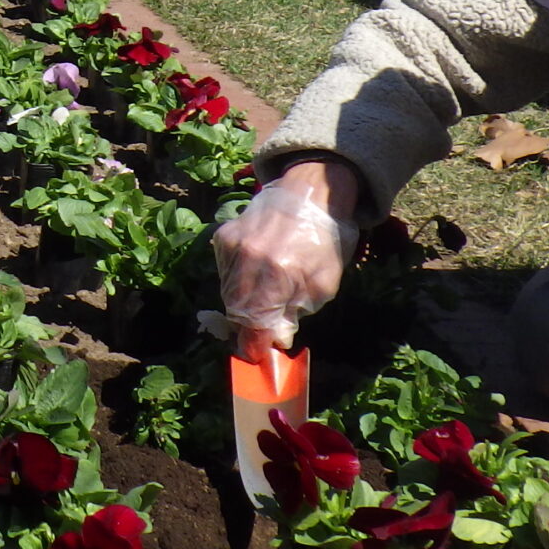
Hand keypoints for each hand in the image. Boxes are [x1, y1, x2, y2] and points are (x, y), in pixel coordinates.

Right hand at [214, 161, 362, 360]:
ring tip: (261, 301)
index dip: (254, 345)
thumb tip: (276, 335)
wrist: (311, 192)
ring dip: (241, 304)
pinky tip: (255, 275)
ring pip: (226, 291)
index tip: (257, 356)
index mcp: (278, 273)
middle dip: (247, 327)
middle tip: (259, 334)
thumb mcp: (324, 283)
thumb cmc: (325, 240)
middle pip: (236, 310)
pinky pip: (224, 271)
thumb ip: (298, 311)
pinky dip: (236, 280)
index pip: (255, 323)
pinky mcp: (224, 236)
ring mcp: (232, 246)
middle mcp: (249, 260)